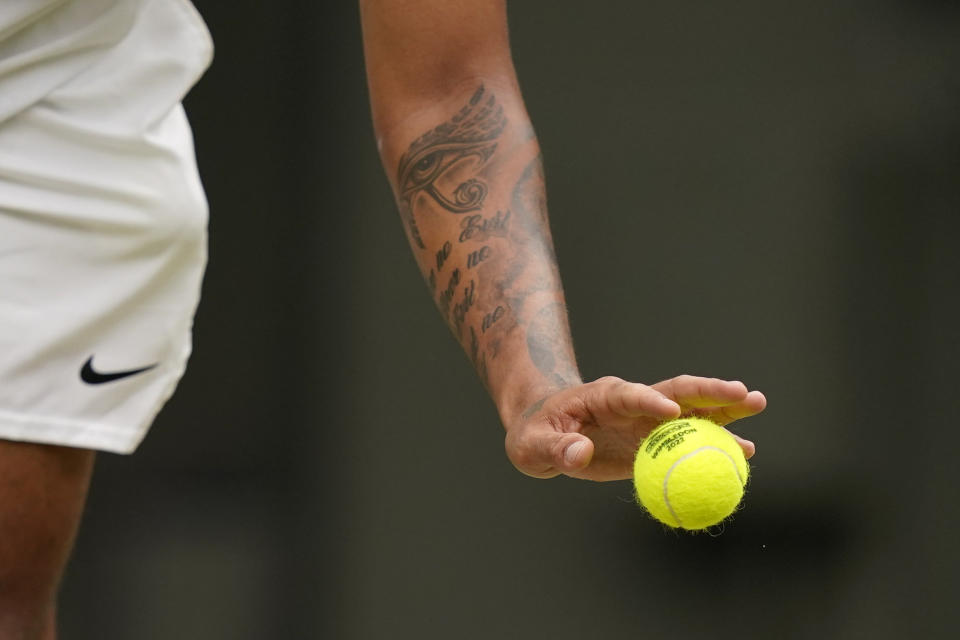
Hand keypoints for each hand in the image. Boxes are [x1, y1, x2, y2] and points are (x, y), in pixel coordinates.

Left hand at [504, 375, 766, 480]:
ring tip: (758, 404)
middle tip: (743, 392)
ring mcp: (648, 419)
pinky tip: (745, 452)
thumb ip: (556, 449)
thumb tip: (581, 454)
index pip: (630, 394)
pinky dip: (716, 444)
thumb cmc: (535, 433)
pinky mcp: (655, 439)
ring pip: (693, 410)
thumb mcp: (532, 444)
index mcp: (603, 396)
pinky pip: (690, 441)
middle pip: (676, 391)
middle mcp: (634, 402)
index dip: (650, 401)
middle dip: (709, 391)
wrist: (546, 432)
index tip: (672, 412)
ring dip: (725, 409)